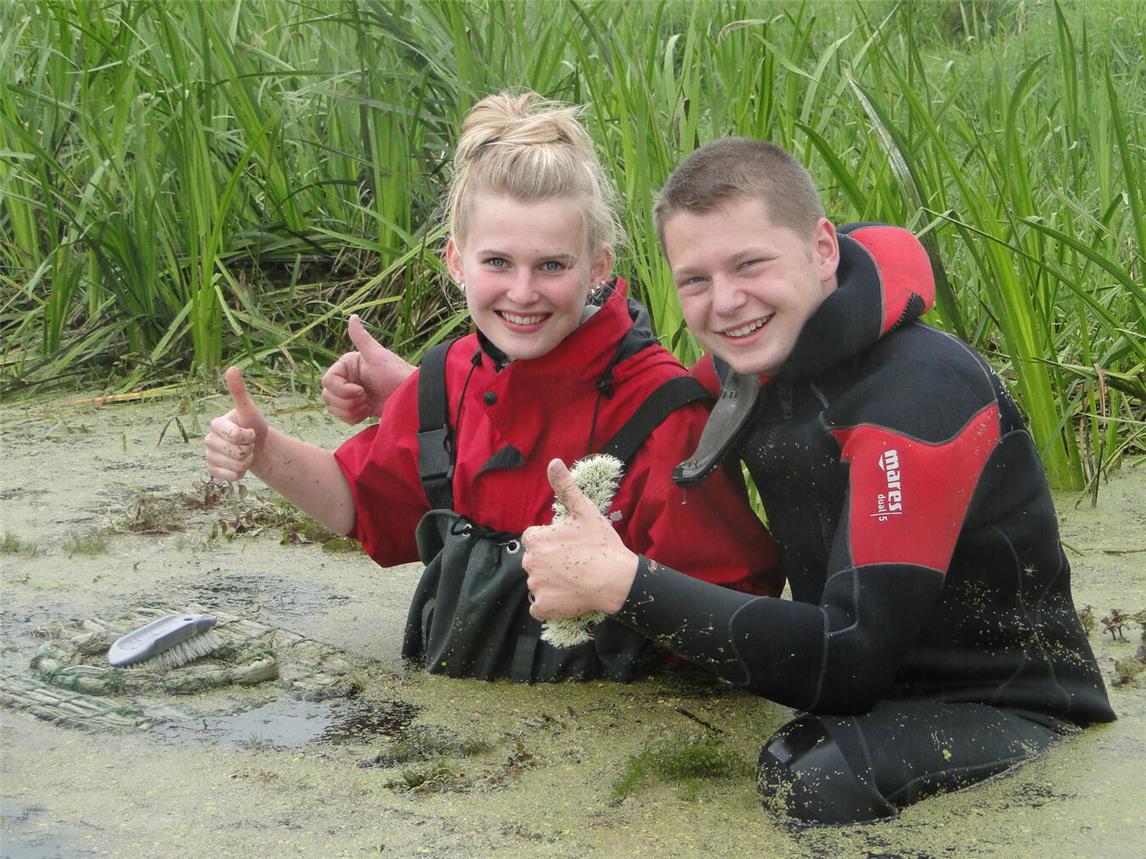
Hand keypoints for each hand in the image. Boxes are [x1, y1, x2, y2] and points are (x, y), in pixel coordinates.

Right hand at [204, 367, 268, 481]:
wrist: (256, 446)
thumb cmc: (252, 425)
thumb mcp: (249, 409)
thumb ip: (239, 392)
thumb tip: (232, 368)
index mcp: (216, 424)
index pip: (236, 436)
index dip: (249, 437)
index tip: (250, 431)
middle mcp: (208, 440)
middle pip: (236, 453)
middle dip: (249, 449)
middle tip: (248, 443)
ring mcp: (209, 456)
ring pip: (235, 466)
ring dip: (246, 462)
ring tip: (245, 453)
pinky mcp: (212, 471)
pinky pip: (230, 477)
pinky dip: (240, 473)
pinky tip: (240, 465)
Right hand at [321, 315, 415, 423]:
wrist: (410, 398)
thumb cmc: (396, 375)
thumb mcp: (378, 356)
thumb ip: (362, 338)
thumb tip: (352, 316)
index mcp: (347, 365)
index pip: (328, 381)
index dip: (343, 390)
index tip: (362, 391)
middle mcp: (346, 377)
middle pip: (327, 396)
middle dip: (347, 402)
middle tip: (366, 400)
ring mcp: (350, 393)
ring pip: (332, 407)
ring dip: (350, 410)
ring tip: (368, 405)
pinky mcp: (356, 407)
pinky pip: (341, 416)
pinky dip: (353, 418)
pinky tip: (368, 412)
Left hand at [522, 459, 638, 619]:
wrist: (615, 579)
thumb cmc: (601, 544)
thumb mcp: (584, 510)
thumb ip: (565, 486)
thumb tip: (553, 462)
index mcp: (536, 539)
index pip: (533, 538)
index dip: (551, 541)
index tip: (569, 546)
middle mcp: (530, 562)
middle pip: (535, 560)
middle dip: (550, 562)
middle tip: (575, 563)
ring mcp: (536, 586)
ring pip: (538, 582)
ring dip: (551, 582)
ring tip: (575, 579)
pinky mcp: (543, 606)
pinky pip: (539, 606)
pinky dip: (550, 604)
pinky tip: (567, 597)